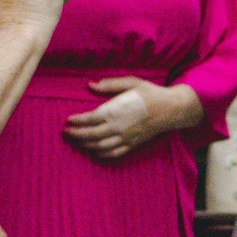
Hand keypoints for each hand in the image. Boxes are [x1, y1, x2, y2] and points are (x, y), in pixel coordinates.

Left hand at [64, 77, 197, 159]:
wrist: (171, 109)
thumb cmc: (150, 93)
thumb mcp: (131, 83)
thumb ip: (110, 85)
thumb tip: (90, 85)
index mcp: (116, 111)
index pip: (90, 119)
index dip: (77, 121)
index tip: (67, 120)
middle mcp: (119, 127)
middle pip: (92, 135)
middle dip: (76, 135)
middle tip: (65, 133)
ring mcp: (126, 138)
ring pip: (101, 146)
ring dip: (86, 145)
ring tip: (76, 142)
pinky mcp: (133, 144)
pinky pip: (114, 153)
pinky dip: (102, 154)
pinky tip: (94, 151)